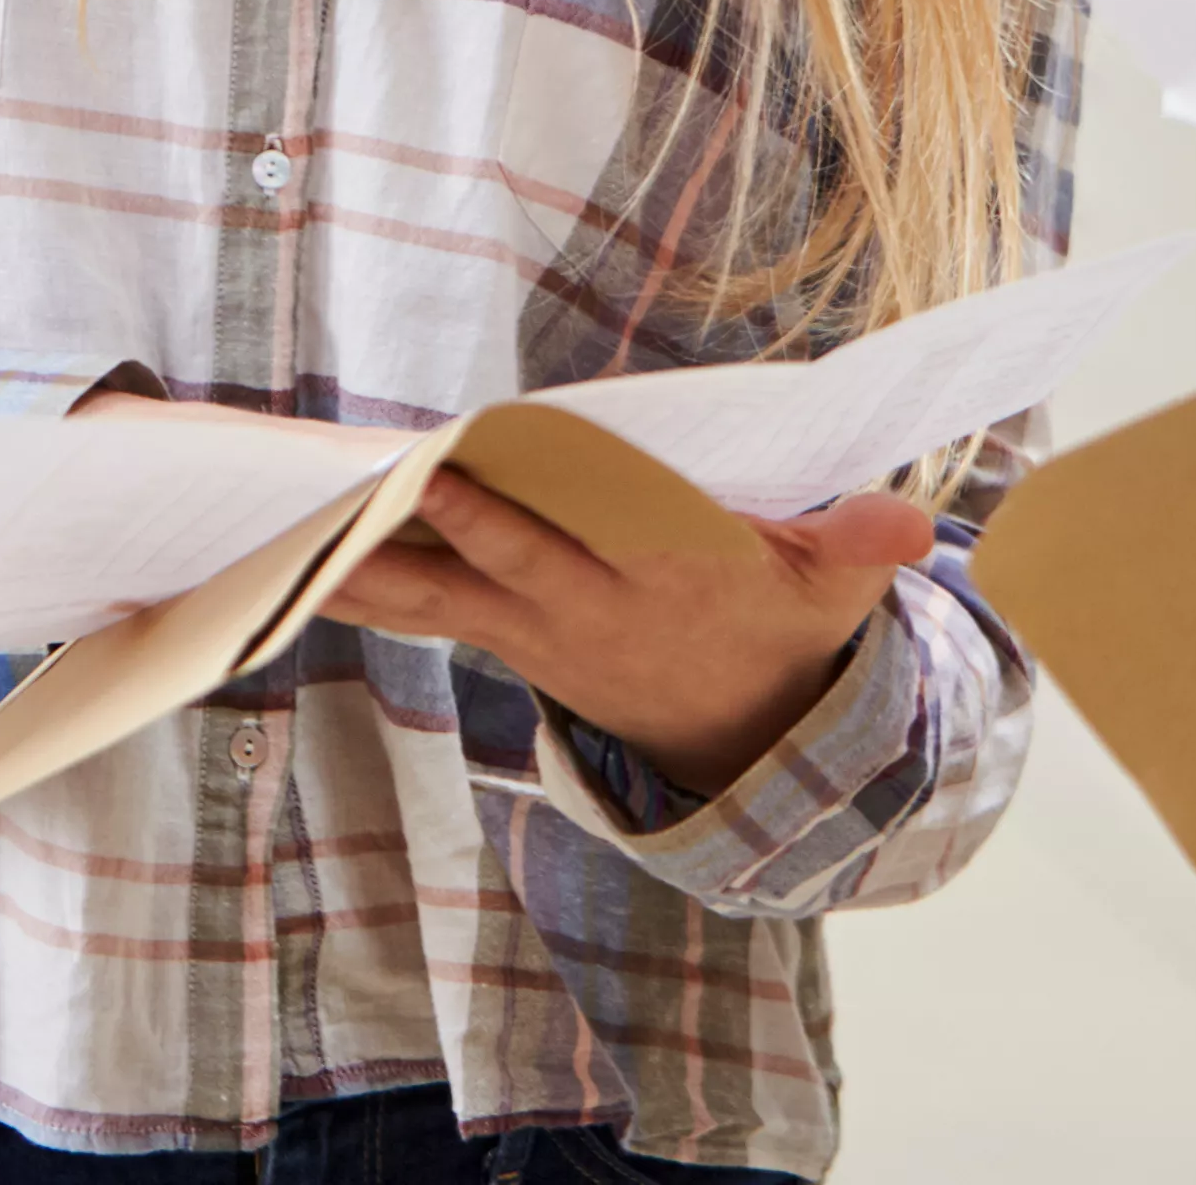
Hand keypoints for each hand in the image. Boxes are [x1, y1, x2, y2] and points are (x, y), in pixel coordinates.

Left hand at [319, 473, 929, 798]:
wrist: (743, 737)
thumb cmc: (785, 631)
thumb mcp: (837, 594)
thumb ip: (864, 544)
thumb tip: (913, 523)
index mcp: (658, 585)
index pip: (577, 544)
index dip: (516, 510)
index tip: (464, 458)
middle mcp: (582, 614)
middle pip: (489, 568)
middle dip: (423, 526)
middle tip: (357, 482)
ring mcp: (533, 634)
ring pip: (431, 596)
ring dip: (359, 564)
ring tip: (282, 528)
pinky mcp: (504, 637)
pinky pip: (417, 608)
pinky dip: (356, 584)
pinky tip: (293, 557)